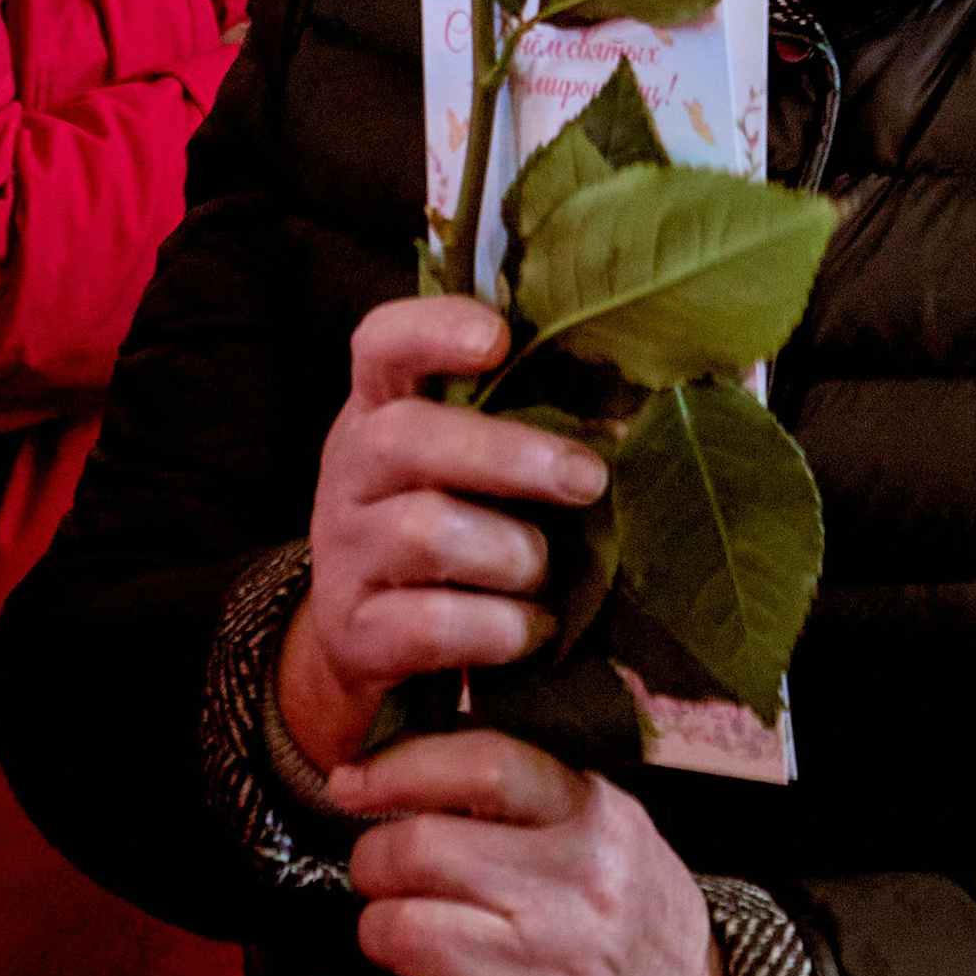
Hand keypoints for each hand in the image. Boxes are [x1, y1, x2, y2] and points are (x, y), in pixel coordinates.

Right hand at [275, 296, 603, 775]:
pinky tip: (530, 629)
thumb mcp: (463, 463)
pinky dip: (497, 628)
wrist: (363, 645)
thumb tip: (632, 407)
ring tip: (542, 571)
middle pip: (406, 437)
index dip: (434, 330)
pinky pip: (430, 625)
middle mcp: (350, 471)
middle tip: (587, 479)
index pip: (382, 344)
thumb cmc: (448, 526)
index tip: (498, 338)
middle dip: (508, 455)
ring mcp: (344, 552)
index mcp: (381, 409)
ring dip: (510, 553)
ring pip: (424, 532)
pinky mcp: (354, 632)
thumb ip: (518, 419)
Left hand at [286, 729, 746, 975]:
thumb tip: (423, 738)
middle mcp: (577, 893)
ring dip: (375, 930)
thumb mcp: (613, 826)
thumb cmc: (636, 913)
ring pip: (405, 934)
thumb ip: (534, 785)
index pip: (484, 764)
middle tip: (380, 869)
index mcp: (596, 820)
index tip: (352, 783)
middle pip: (422, 851)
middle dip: (374, 858)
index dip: (398, 768)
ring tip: (394, 930)